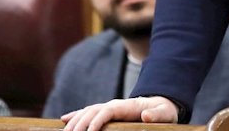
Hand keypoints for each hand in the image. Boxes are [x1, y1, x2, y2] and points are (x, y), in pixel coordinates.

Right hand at [61, 97, 177, 130]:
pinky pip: (88, 113)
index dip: (96, 121)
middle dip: (80, 123)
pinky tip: (64, 120)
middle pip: (92, 111)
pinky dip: (75, 116)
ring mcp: (108, 107)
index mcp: (125, 106)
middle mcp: (113, 105)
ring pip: (86, 112)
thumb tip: (146, 116)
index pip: (106, 111)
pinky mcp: (106, 113)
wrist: (160, 104)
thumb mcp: (165, 114)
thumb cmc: (163, 111)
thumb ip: (157, 115)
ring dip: (74, 121)